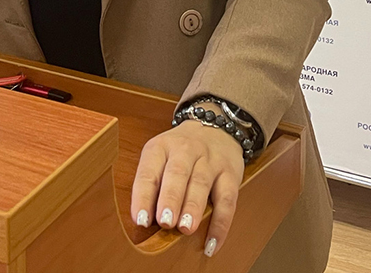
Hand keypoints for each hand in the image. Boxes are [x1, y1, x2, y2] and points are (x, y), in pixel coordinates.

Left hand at [131, 115, 244, 257]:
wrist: (216, 127)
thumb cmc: (180, 152)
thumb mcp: (160, 156)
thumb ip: (152, 184)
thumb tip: (143, 222)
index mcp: (161, 147)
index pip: (149, 170)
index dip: (143, 196)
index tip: (140, 219)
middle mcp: (185, 150)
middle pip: (177, 173)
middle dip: (170, 198)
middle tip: (165, 222)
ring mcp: (210, 160)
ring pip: (201, 183)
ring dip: (193, 207)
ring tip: (186, 229)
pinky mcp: (231, 173)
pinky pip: (228, 200)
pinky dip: (221, 224)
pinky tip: (212, 243)